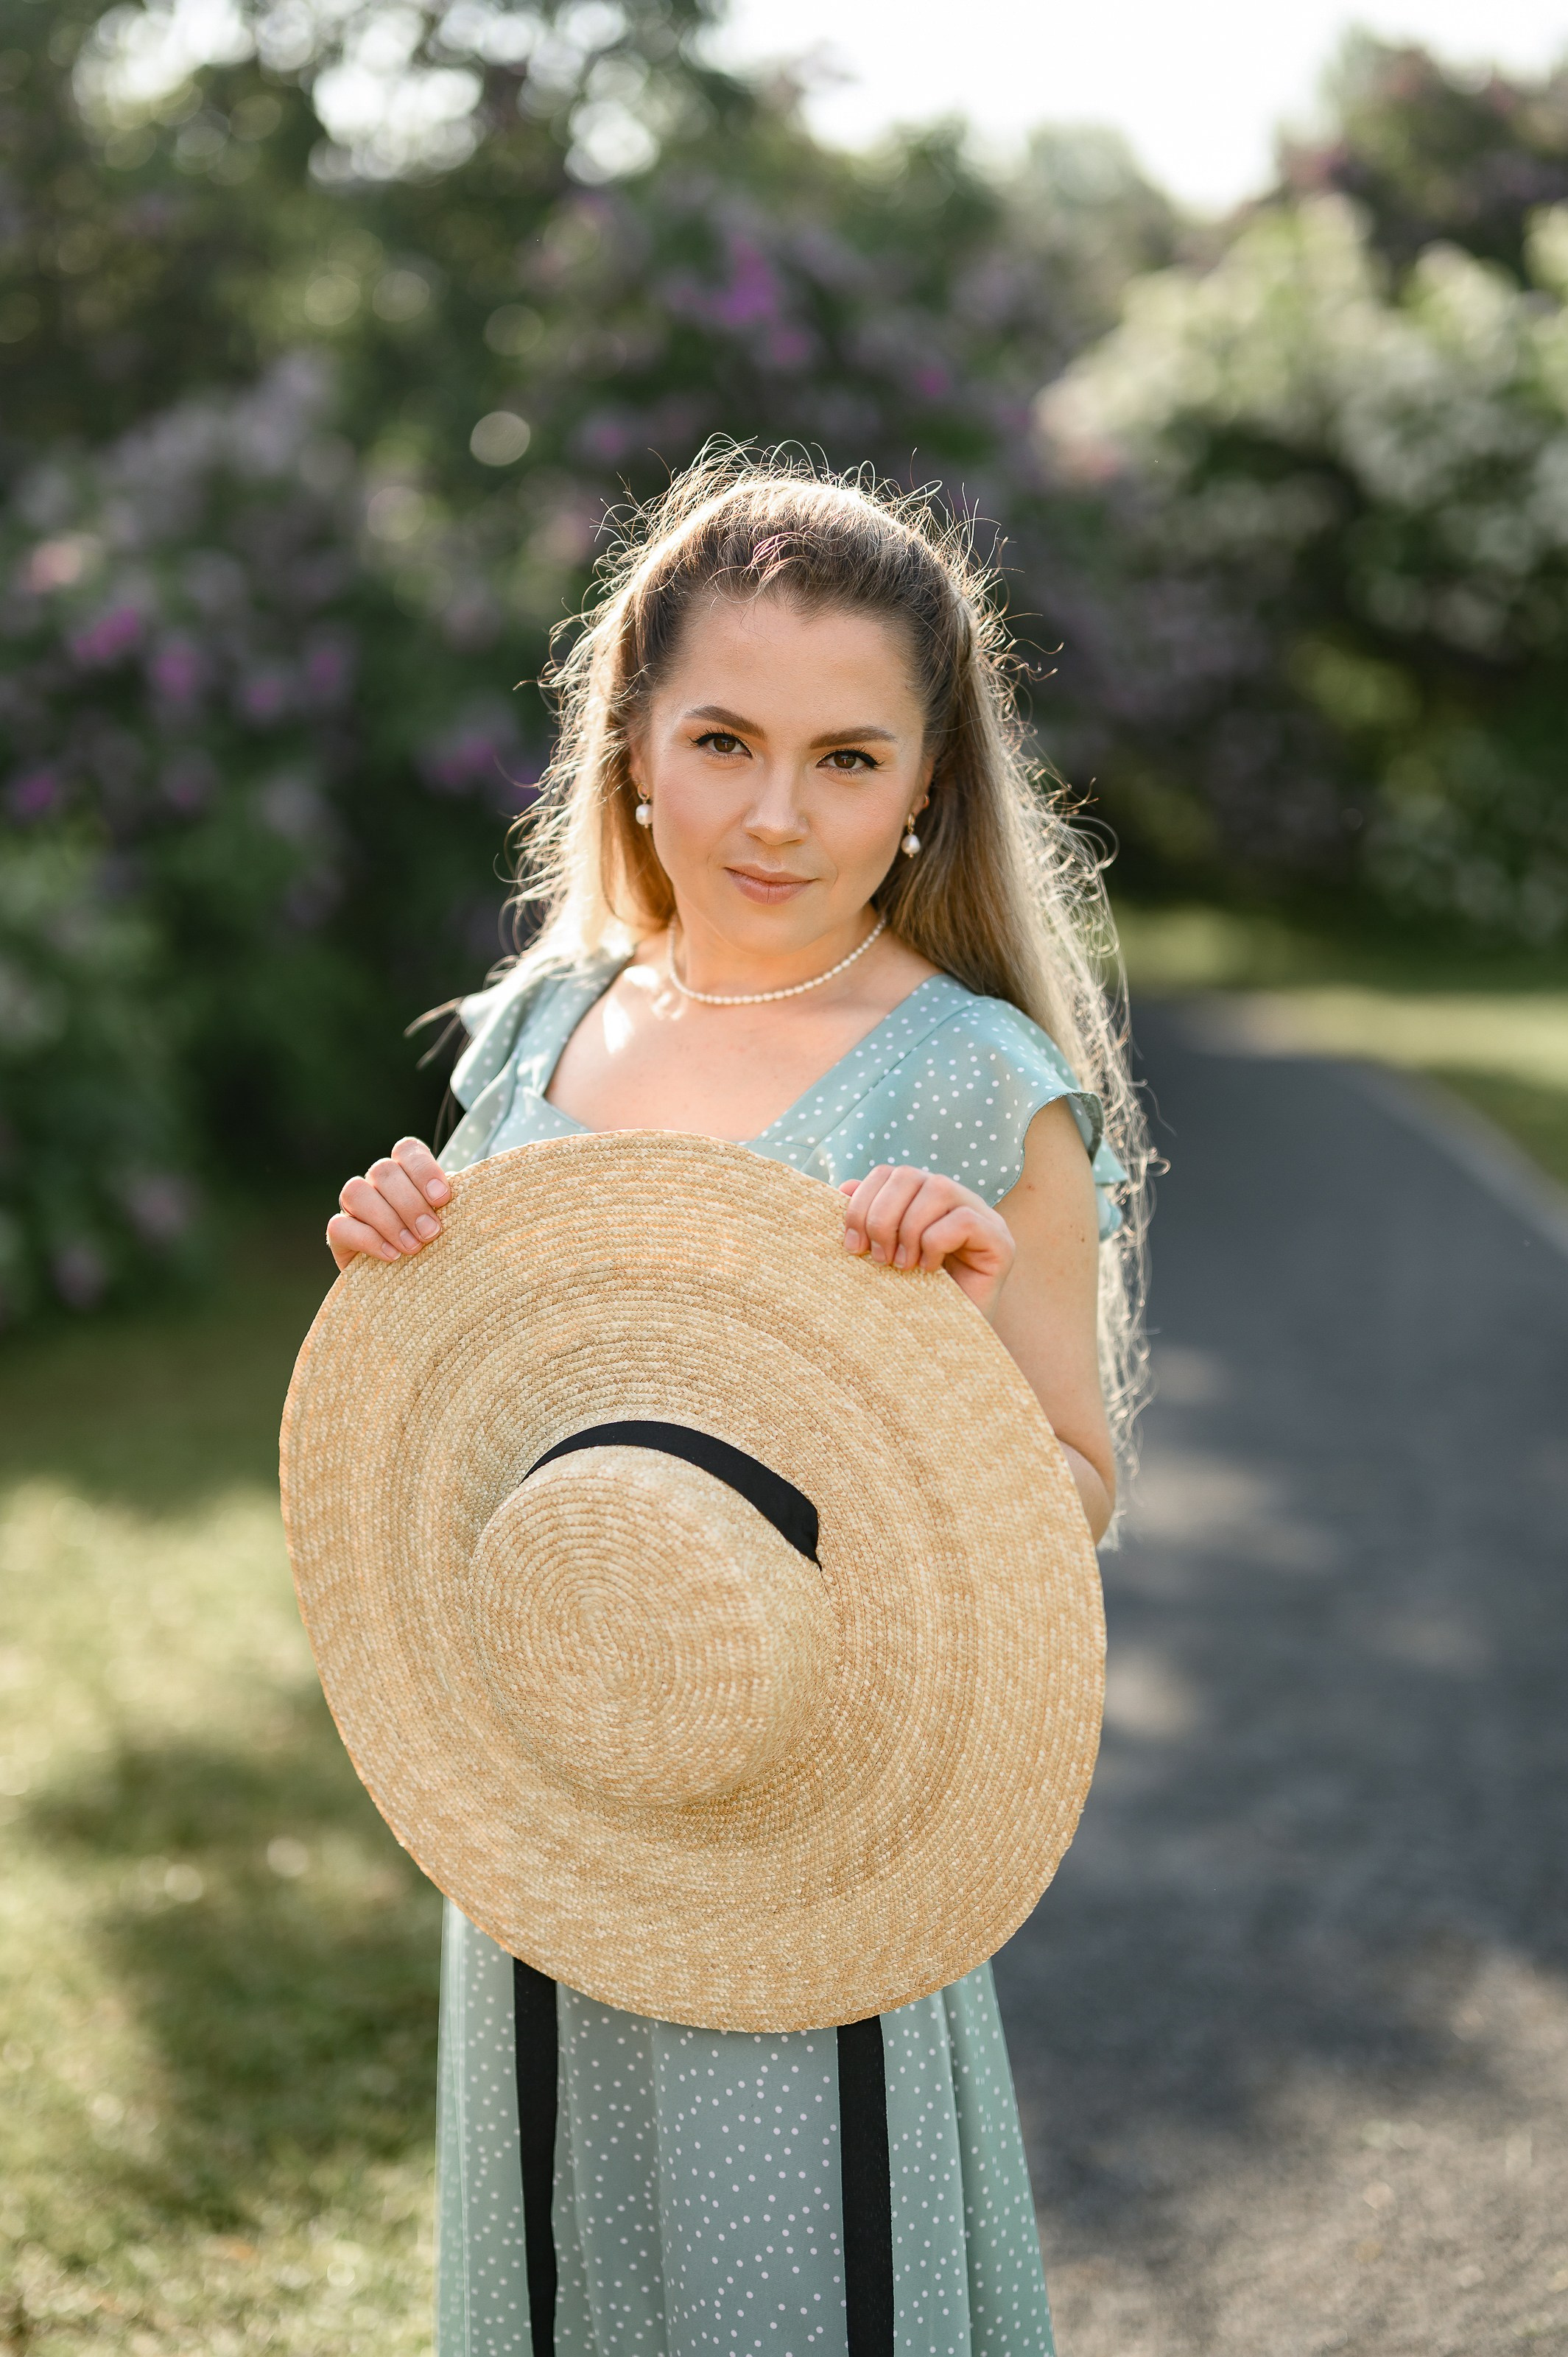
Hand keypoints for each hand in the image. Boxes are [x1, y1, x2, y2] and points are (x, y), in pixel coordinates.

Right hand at [327, 1137, 450, 1270]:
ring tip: (413, 1248)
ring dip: (388, 1220)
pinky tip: (392, 1256)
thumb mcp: (451, 1223)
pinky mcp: (340, 1233)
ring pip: (356, 1192)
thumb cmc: (438, 1245)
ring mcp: (354, 1206)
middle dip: (410, 1203)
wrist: (414, 1282)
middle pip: (383, 1170)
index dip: (423, 1169)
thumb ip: (454, 1206)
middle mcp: (377, 1183)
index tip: (443, 1198)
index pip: (407, 1150)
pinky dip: (368, 1240)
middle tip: (431, 1232)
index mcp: (406, 1172)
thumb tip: (465, 1196)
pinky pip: (339, 1226)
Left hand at [839, 1164, 1014, 1319]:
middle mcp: (956, 1200)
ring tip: (902, 1266)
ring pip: (938, 1188)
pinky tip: (928, 1271)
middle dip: (881, 1216)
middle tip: (878, 1258)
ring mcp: (984, 1217)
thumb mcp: (880, 1256)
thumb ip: (866, 1220)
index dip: (862, 1201)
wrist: (945, 1347)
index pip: (889, 1173)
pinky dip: (936, 1243)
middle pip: (909, 1175)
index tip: (852, 1245)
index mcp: (925, 1199)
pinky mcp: (1001, 1242)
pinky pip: (963, 1220)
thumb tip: (845, 1187)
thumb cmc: (909, 1303)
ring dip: (909, 1229)